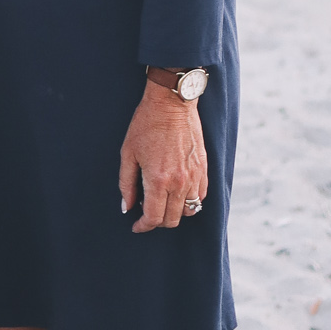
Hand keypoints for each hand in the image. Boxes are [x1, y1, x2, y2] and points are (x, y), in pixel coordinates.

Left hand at [118, 81, 207, 231]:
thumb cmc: (146, 124)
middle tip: (146, 212)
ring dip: (174, 212)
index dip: (143, 226)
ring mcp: (194, 176)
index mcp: (158, 180)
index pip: (154, 218)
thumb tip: (127, 207)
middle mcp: (179, 182)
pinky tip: (177, 192)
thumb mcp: (128, 153)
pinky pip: (200, 196)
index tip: (137, 226)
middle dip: (157, 221)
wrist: (172, 103)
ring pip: (189, 211)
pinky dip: (189, 201)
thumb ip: (127, 184)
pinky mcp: (203, 168)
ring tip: (162, 201)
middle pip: (172, 219)